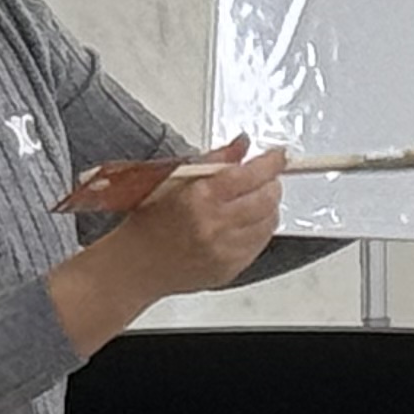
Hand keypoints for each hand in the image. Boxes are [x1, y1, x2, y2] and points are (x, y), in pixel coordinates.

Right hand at [118, 140, 284, 292]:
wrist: (135, 266)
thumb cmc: (148, 222)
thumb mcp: (174, 179)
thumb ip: (214, 160)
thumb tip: (242, 144)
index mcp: (199, 198)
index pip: (251, 174)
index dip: (271, 162)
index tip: (278, 156)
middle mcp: (215, 225)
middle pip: (267, 198)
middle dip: (271, 183)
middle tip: (264, 178)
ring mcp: (224, 250)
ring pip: (269, 222)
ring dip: (267, 207)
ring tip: (253, 200)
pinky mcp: (230, 268)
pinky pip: (260, 244)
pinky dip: (259, 229)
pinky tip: (245, 223)